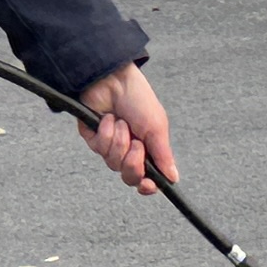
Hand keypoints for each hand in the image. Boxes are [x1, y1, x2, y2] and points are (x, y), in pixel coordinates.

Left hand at [79, 62, 171, 193]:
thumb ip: (163, 155)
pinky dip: (106, 133)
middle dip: (132, 163)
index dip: (147, 187)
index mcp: (147, 149)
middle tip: (136, 144)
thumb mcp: (156, 128)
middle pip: (129, 177)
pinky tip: (108, 119)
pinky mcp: (92, 138)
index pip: (146, 179)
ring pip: (113, 163)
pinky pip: (99, 148)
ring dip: (120, 142)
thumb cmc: (138, 99)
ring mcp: (109, 146)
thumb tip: (173, 178)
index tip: (148, 185)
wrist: (114, 79)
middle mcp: (128, 151)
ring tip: (122, 123)